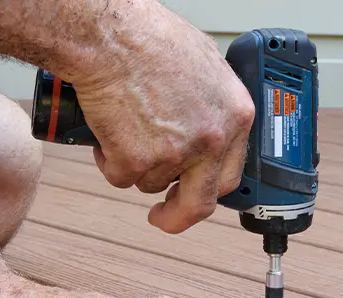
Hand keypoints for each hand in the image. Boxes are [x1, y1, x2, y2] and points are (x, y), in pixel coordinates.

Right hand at [72, 2, 254, 233]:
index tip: (193, 194)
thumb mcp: (204, 68)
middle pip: (200, 202)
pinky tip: (108, 127)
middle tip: (162, 215)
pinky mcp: (137, 161)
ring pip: (151, 182)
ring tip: (124, 123)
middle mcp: (212, 139)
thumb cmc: (149, 38)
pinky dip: (108, 160)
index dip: (208, 188)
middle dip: (178, 216)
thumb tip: (204, 126)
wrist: (110, 36)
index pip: (231, 173)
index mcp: (235, 116)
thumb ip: (211, 106)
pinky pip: (120, 176)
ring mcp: (176, 154)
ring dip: (135, 165)